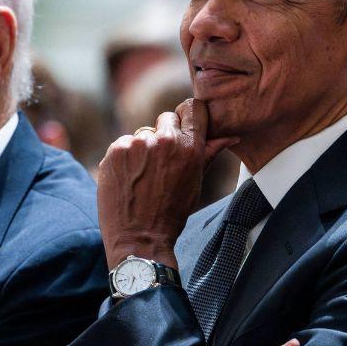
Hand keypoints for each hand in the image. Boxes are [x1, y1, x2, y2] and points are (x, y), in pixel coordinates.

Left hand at [98, 99, 236, 268]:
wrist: (139, 238)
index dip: (189, 117)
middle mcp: (165, 140)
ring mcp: (137, 144)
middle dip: (166, 134)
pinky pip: (124, 143)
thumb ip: (210, 153)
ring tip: (144, 176)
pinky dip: (125, 157)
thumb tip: (231, 136)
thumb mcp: (196, 182)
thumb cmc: (172, 213)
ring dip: (144, 148)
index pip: (193, 107)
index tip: (185, 127)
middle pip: (166, 118)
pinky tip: (129, 178)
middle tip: (162, 162)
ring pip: (144, 133)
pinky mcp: (116, 150)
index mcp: (190, 147)